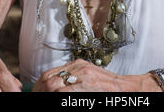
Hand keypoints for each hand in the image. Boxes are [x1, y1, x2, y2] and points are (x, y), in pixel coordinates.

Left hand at [32, 58, 160, 91]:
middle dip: (40, 91)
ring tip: (44, 97)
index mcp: (77, 65)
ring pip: (54, 87)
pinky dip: (60, 96)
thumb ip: (73, 78)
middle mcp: (79, 69)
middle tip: (36, 96)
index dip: (39, 86)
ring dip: (48, 93)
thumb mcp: (88, 76)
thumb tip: (53, 87)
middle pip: (49, 80)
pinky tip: (60, 99)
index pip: (49, 74)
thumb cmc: (107, 87)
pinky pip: (66, 92)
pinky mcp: (87, 85)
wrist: (126, 88)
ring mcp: (83, 78)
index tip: (36, 92)